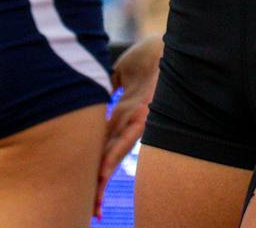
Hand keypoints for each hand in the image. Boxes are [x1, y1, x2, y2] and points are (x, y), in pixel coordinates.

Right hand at [98, 35, 162, 214]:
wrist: (169, 43)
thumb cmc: (149, 54)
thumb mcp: (119, 70)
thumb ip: (106, 84)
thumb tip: (90, 89)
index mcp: (121, 115)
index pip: (101, 147)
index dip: (92, 168)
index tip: (86, 189)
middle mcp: (129, 122)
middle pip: (107, 159)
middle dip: (99, 188)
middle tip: (92, 214)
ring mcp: (138, 119)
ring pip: (115, 155)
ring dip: (104, 180)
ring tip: (96, 204)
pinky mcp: (147, 112)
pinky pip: (127, 138)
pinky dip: (113, 156)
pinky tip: (103, 173)